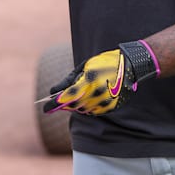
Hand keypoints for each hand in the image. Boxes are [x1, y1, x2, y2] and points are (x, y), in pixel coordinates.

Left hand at [42, 41, 157, 115]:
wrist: (129, 66)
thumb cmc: (103, 63)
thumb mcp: (84, 67)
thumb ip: (68, 80)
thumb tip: (54, 91)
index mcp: (89, 81)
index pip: (67, 96)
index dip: (55, 104)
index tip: (45, 108)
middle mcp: (97, 93)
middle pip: (74, 106)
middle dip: (64, 106)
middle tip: (55, 104)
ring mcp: (105, 101)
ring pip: (83, 110)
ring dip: (75, 107)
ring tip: (72, 99)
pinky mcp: (111, 106)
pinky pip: (94, 112)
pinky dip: (86, 108)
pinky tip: (85, 100)